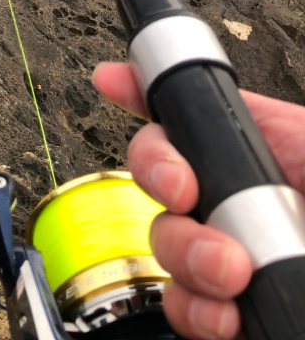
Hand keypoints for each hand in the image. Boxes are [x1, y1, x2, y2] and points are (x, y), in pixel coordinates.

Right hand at [93, 62, 304, 339]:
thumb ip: (277, 125)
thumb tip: (175, 80)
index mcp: (266, 149)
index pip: (190, 110)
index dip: (142, 90)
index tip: (115, 82)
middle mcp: (239, 199)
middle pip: (158, 170)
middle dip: (161, 176)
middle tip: (190, 192)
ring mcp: (231, 258)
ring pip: (163, 240)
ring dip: (186, 253)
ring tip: (231, 272)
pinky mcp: (233, 312)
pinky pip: (186, 307)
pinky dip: (197, 311)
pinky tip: (227, 313)